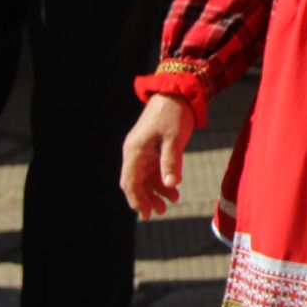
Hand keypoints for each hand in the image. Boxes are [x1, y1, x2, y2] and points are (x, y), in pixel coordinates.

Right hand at [120, 94, 194, 219]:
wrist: (177, 92)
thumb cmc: (174, 113)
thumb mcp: (175, 138)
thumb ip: (171, 161)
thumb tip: (172, 185)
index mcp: (135, 151)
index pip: (130, 182)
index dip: (136, 200)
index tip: (144, 214)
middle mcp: (135, 152)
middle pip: (136, 182)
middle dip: (147, 198)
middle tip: (160, 212)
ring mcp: (144, 150)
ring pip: (146, 177)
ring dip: (157, 190)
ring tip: (171, 202)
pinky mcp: (153, 148)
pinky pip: (154, 169)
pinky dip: (163, 179)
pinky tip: (174, 189)